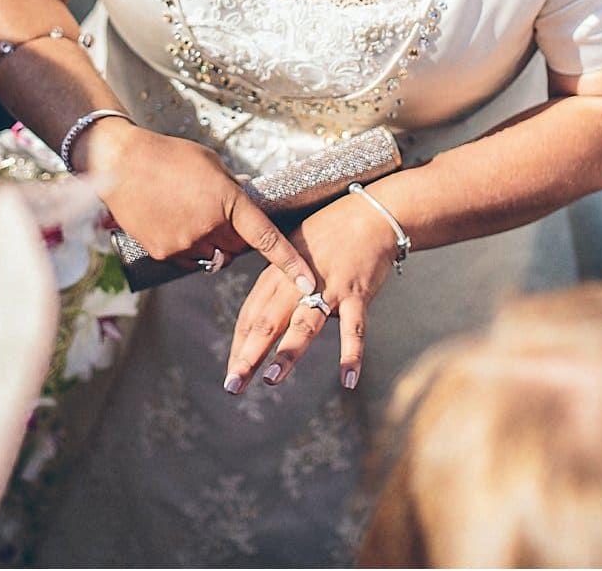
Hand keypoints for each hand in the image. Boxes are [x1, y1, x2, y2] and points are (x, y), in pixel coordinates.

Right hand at [78, 120, 316, 294]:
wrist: (121, 163)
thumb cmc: (168, 156)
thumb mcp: (210, 163)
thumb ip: (232, 187)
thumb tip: (249, 197)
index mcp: (229, 201)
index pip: (268, 239)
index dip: (291, 264)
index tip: (309, 285)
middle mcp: (210, 226)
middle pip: (238, 249)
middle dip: (237, 239)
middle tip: (219, 216)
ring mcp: (186, 243)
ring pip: (214, 256)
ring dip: (212, 244)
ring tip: (190, 214)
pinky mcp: (165, 252)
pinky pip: (189, 261)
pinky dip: (190, 249)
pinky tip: (174, 223)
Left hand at [223, 191, 399, 394]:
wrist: (370, 215)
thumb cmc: (329, 234)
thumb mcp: (293, 250)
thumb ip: (277, 282)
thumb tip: (264, 314)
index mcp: (278, 273)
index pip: (252, 314)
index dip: (240, 344)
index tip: (232, 371)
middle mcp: (298, 282)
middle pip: (267, 321)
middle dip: (248, 356)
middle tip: (233, 385)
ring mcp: (329, 288)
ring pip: (304, 324)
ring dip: (287, 353)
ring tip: (271, 379)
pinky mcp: (357, 294)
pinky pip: (355, 329)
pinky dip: (352, 354)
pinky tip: (348, 381)